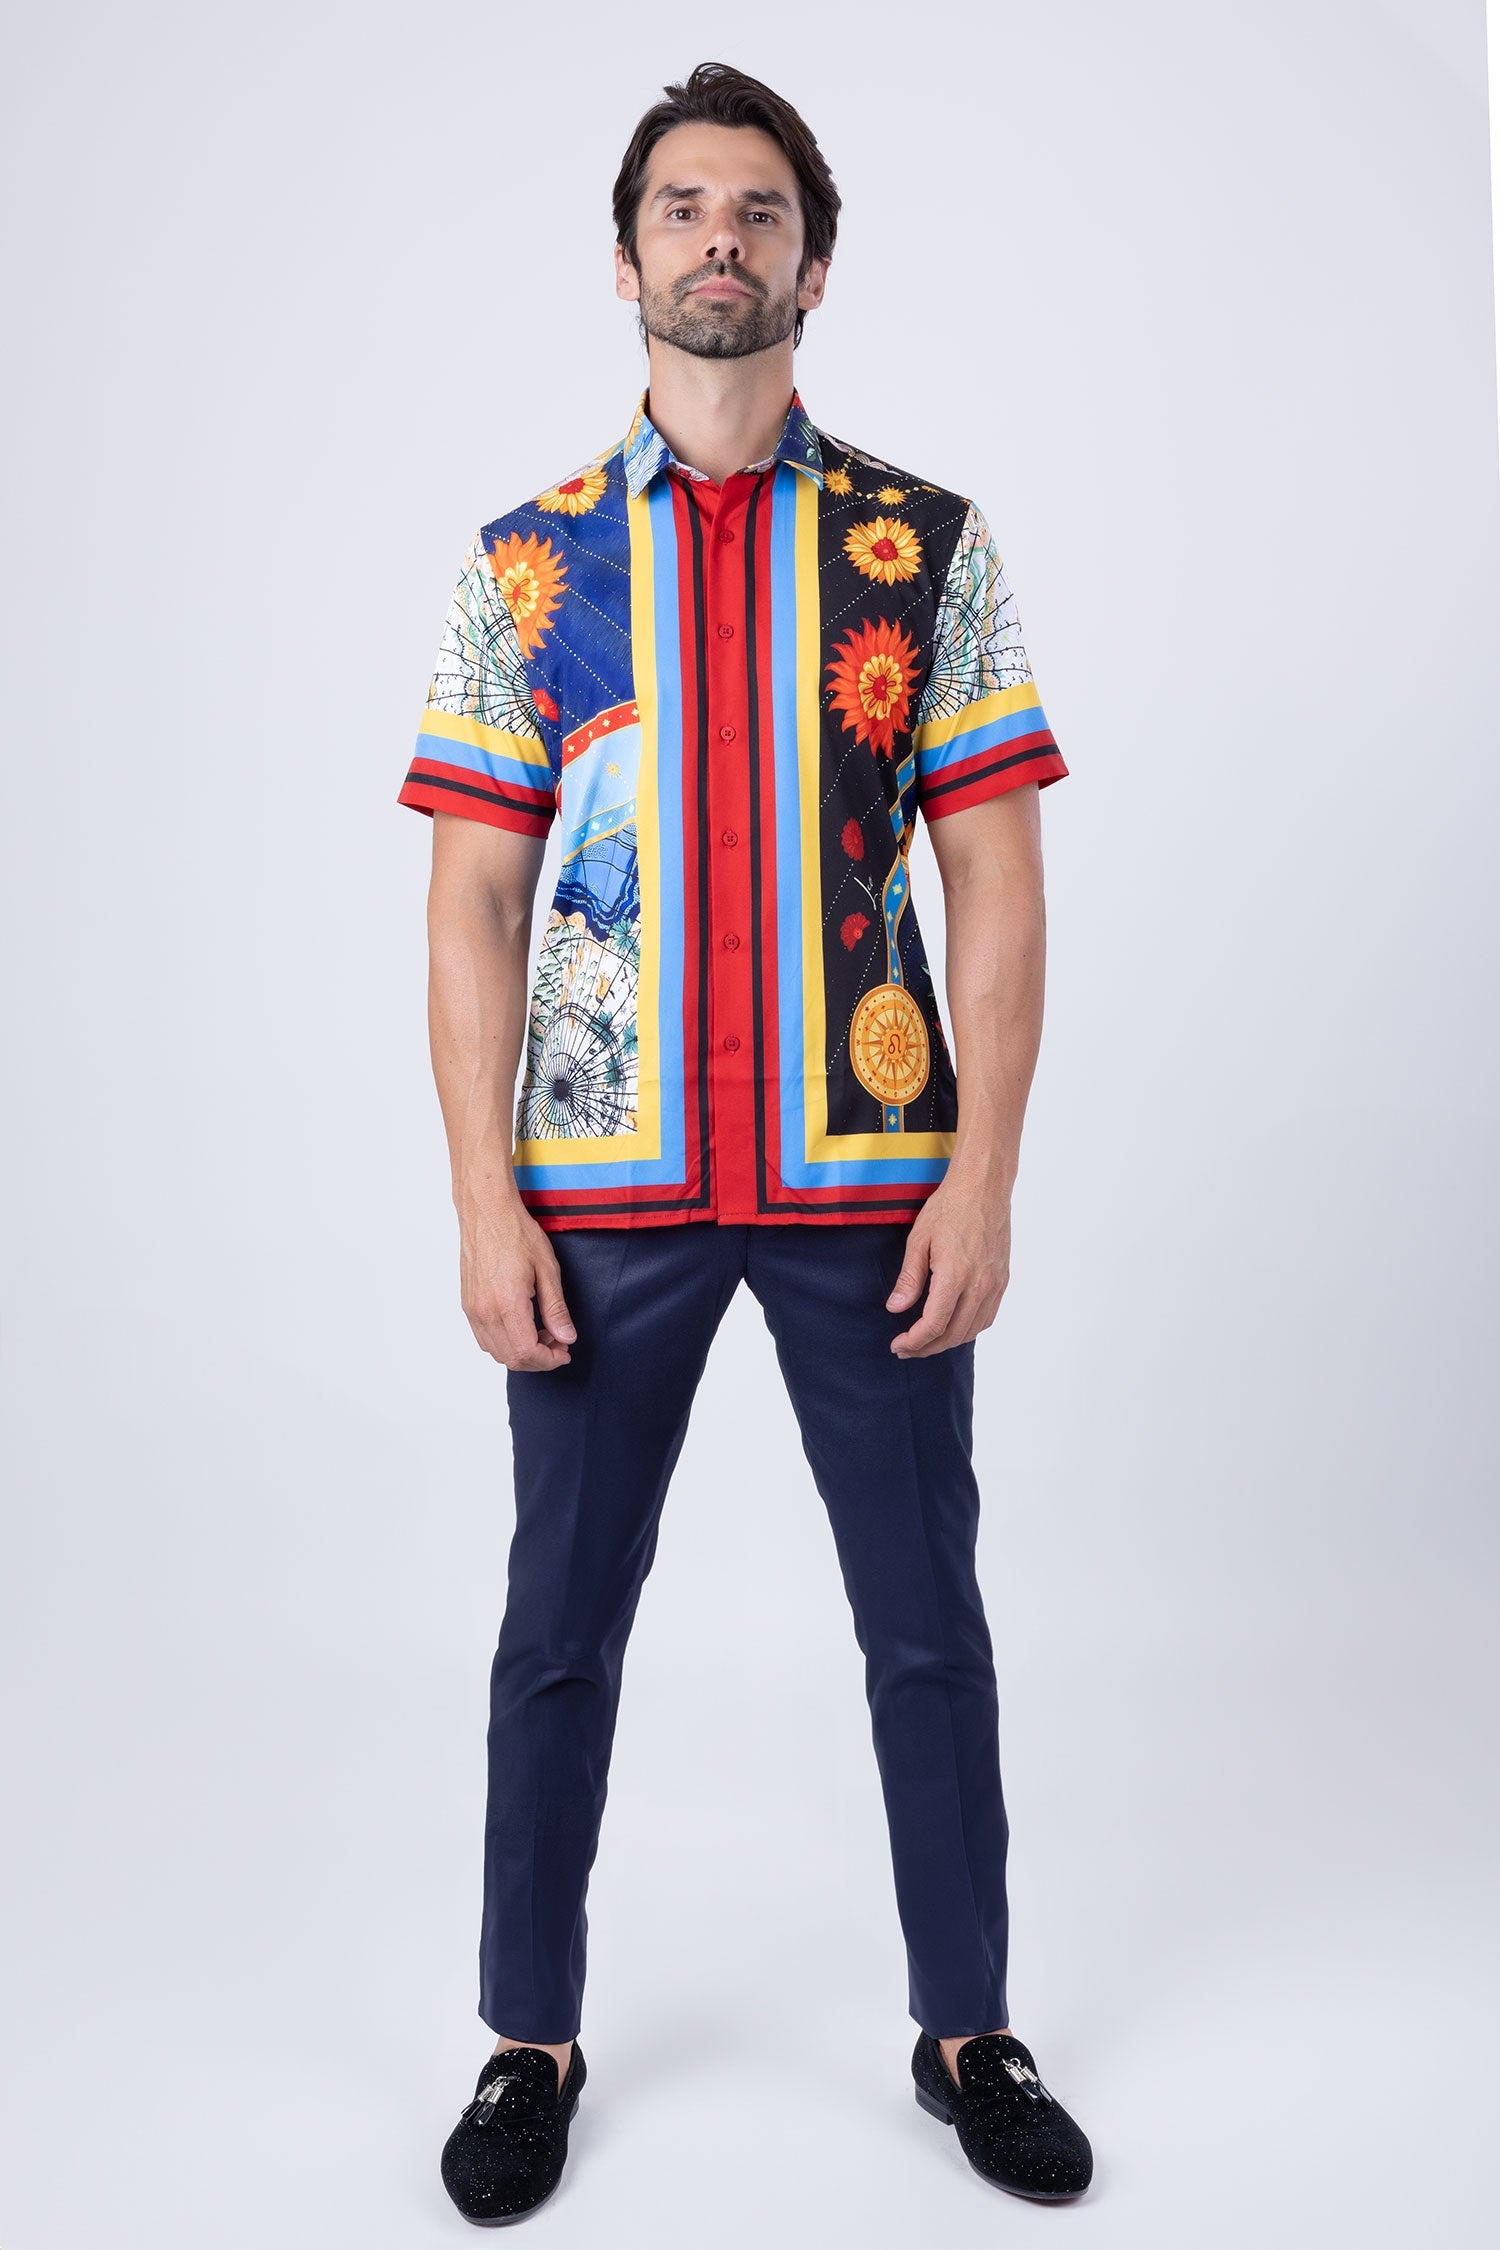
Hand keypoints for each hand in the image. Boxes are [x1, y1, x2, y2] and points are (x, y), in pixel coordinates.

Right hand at [457, 1193, 576, 1370]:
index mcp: (507, 1303)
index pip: (527, 1352)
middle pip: (511, 1358)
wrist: (487, 1213)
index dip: (549, 1360)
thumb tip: (566, 1337)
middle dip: (539, 1360)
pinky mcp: (468, 1304)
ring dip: (522, 1353)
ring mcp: (473, 1309)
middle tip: (559, 1342)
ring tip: (543, 1333)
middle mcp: (486, 1311)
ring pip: (496, 1352)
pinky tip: (522, 1326)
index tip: (564, 1351)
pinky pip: (484, 1338)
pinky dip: (505, 1343)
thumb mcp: (547, 1269)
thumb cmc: (517, 1233)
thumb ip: (556, 1308)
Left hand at [885, 1180, 1011, 1357]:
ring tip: (926, 1341)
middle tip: (907, 1349)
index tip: (898, 1345)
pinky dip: (969, 1329)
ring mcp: (994, 1283)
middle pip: (954, 1334)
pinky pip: (987, 1316)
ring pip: (973, 1330)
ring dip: (948, 1342)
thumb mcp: (918, 1239)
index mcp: (955, 1275)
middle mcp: (979, 1284)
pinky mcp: (1002, 1279)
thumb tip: (895, 1308)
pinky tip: (953, 1327)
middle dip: (927, 1347)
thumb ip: (909, 1278)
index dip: (915, 1341)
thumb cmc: (949, 1207)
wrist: (984, 1187)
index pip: (934, 1324)